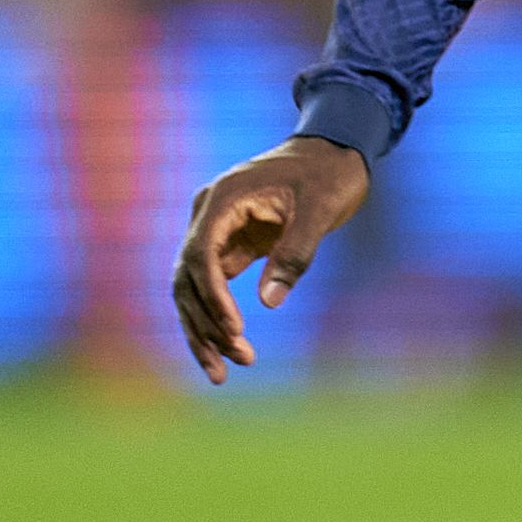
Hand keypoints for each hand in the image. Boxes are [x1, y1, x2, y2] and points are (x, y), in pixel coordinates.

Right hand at [170, 137, 371, 383]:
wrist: (334, 150)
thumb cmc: (328, 174)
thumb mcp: (320, 210)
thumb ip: (295, 253)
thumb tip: (269, 303)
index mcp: (223, 198)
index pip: (200, 253)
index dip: (212, 296)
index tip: (234, 329)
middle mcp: (209, 214)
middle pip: (188, 277)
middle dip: (206, 323)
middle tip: (237, 361)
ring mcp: (216, 231)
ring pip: (193, 288)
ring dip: (205, 329)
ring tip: (227, 371)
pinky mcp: (229, 246)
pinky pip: (212, 287)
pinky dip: (217, 318)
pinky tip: (227, 349)